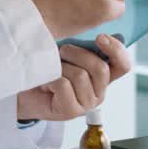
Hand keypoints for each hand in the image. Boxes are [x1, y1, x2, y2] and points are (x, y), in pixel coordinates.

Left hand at [16, 34, 132, 120]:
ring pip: (80, 75)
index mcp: (102, 78)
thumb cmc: (48, 70)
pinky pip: (64, 84)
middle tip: (62, 51)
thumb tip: (101, 36)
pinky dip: (51, 79)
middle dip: (78, 53)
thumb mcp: (69, 54)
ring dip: (61, 67)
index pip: (123, 65)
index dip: (117, 50)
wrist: (24, 91)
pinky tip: (46, 84)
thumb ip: (85, 48)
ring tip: (52, 71)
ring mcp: (86, 105)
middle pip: (100, 68)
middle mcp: (99, 93)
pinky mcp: (71, 112)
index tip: (100, 37)